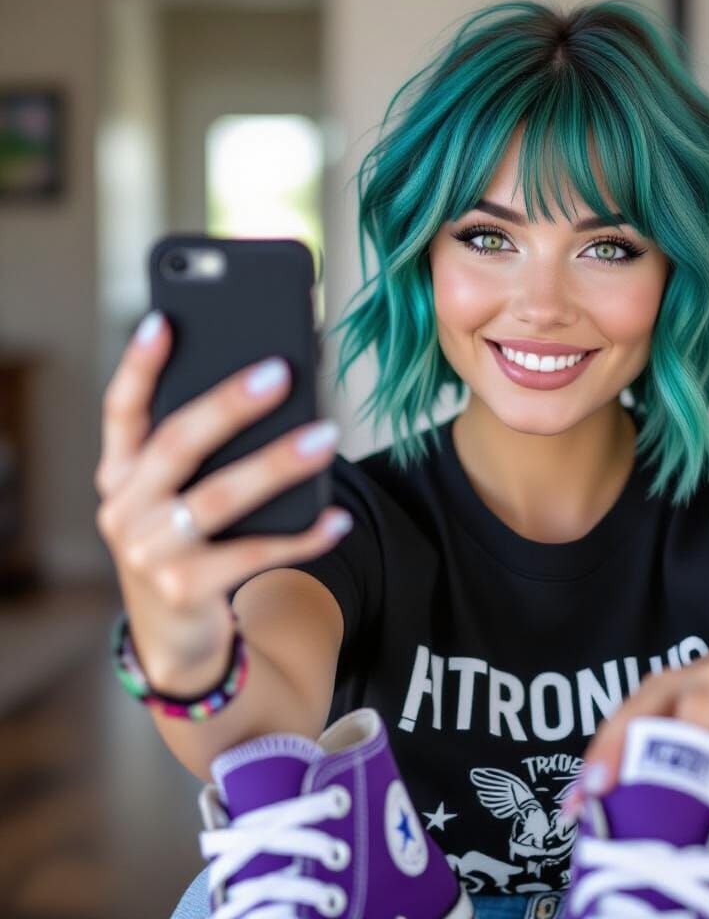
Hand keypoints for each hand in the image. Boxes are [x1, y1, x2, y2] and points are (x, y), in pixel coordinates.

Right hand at [95, 310, 352, 692]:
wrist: (177, 635)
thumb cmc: (191, 542)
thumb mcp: (181, 496)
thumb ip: (208, 452)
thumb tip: (280, 384)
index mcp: (121, 474)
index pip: (122, 411)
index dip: (139, 366)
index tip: (164, 320)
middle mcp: (125, 508)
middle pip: (177, 445)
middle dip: (228, 405)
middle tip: (281, 372)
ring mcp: (149, 552)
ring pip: (220, 498)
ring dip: (278, 464)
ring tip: (327, 434)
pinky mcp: (185, 589)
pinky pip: (256, 553)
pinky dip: (302, 536)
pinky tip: (338, 519)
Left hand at [567, 629, 708, 865]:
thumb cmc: (708, 699)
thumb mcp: (672, 705)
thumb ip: (637, 748)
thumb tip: (582, 812)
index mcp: (673, 681)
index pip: (637, 709)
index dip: (613, 748)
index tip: (595, 790)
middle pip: (697, 710)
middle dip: (682, 758)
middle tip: (667, 817)